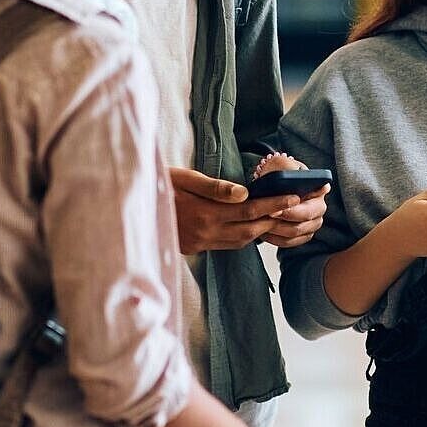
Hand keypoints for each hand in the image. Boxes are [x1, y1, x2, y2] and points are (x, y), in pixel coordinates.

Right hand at [169, 167, 303, 254]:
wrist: (131, 210)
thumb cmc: (157, 186)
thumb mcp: (183, 179)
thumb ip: (214, 187)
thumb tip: (244, 192)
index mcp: (206, 214)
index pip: (250, 209)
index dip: (274, 204)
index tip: (294, 197)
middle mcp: (207, 233)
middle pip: (251, 229)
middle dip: (275, 219)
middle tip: (296, 209)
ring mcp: (201, 243)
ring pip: (241, 241)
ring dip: (261, 231)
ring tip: (279, 219)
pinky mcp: (194, 248)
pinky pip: (227, 245)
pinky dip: (243, 238)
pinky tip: (250, 229)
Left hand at [251, 154, 330, 249]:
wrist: (274, 183)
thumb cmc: (278, 172)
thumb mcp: (280, 164)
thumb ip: (284, 167)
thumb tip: (289, 176)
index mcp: (319, 189)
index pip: (313, 201)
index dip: (295, 207)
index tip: (277, 208)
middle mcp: (319, 208)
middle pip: (305, 220)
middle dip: (285, 218)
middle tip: (268, 214)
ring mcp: (312, 224)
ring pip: (296, 233)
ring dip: (277, 229)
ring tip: (261, 222)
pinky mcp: (302, 235)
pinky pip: (289, 242)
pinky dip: (275, 238)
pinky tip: (263, 231)